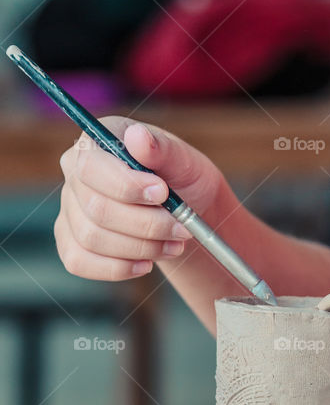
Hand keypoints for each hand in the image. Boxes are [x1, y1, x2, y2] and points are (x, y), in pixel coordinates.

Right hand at [55, 118, 225, 282]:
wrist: (184, 210)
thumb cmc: (182, 177)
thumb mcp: (183, 159)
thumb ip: (162, 148)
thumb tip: (137, 136)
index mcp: (96, 142)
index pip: (91, 167)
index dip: (126, 186)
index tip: (162, 194)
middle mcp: (75, 173)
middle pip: (95, 209)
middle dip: (145, 224)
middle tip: (182, 229)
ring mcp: (69, 208)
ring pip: (91, 238)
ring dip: (140, 248)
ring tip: (175, 244)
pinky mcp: (70, 240)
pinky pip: (79, 262)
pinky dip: (117, 268)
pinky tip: (146, 264)